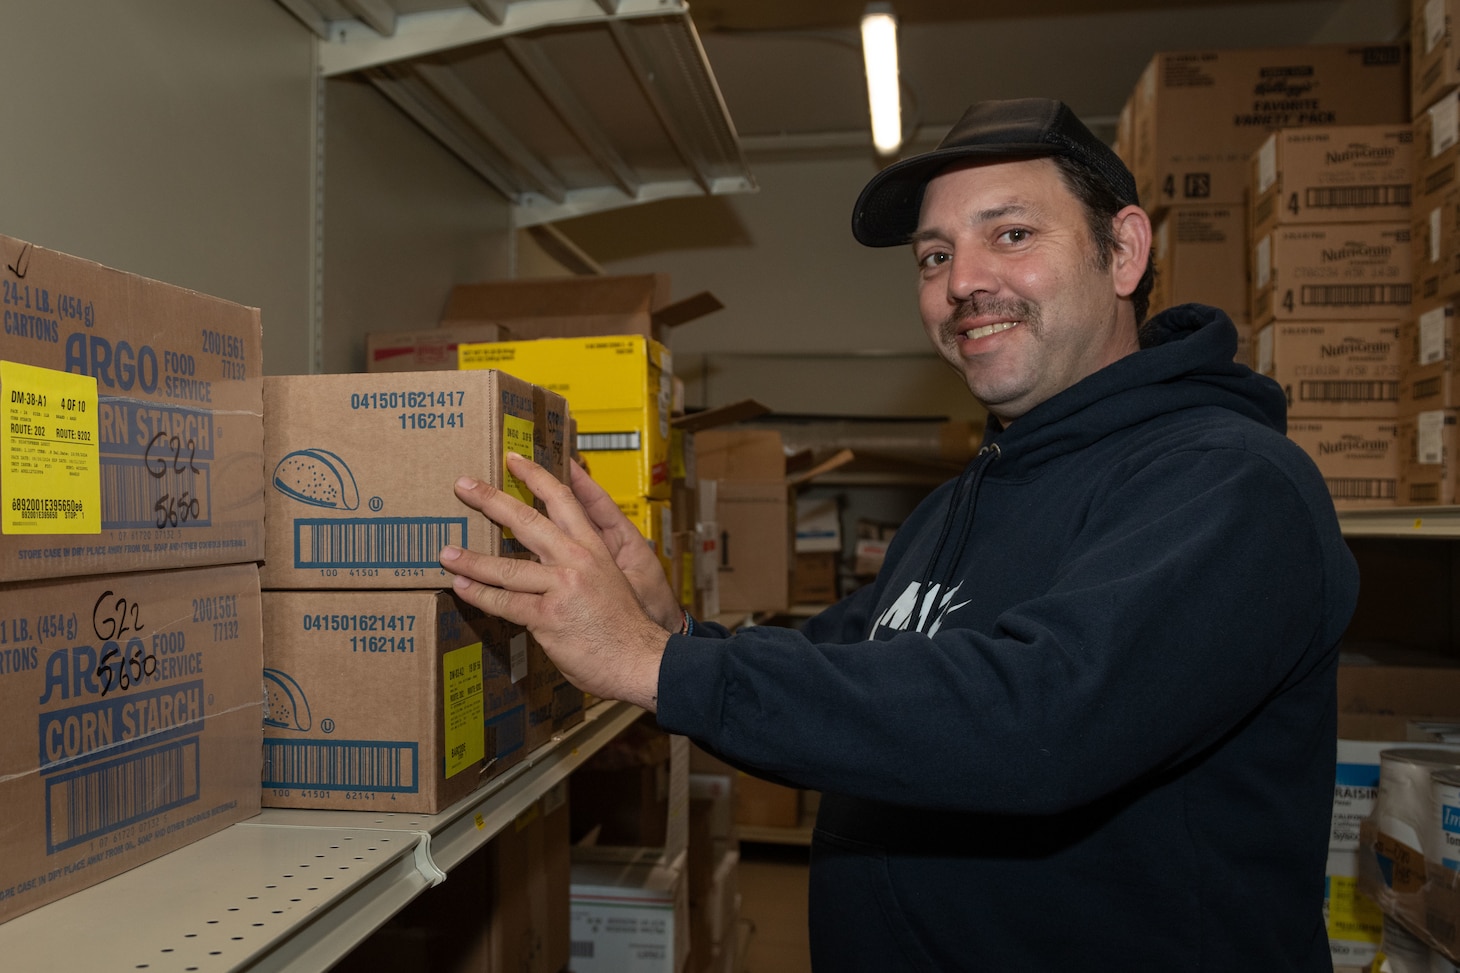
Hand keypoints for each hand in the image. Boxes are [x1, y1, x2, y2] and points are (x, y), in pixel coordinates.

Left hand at [439, 453, 668, 710]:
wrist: (639, 657)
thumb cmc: (623, 625)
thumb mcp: (610, 579)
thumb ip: (580, 565)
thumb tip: (549, 555)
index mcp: (593, 547)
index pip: (562, 499)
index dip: (536, 475)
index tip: (513, 460)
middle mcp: (577, 560)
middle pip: (526, 521)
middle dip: (490, 500)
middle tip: (463, 485)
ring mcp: (562, 587)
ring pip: (507, 567)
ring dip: (472, 559)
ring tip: (446, 552)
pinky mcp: (548, 616)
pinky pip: (505, 603)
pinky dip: (480, 596)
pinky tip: (462, 587)